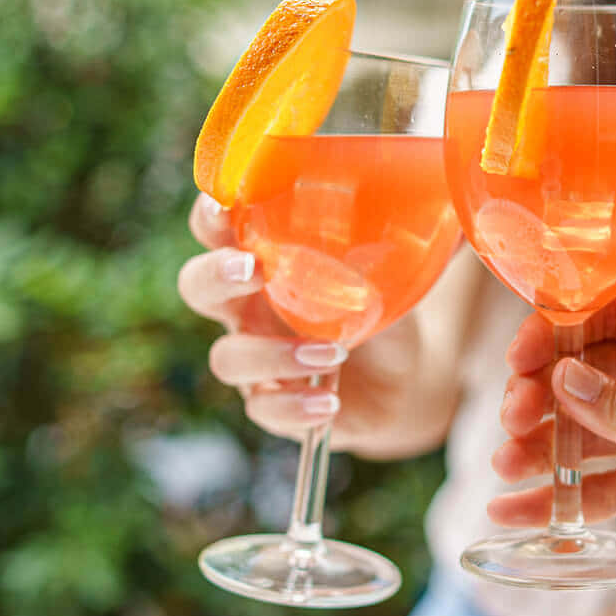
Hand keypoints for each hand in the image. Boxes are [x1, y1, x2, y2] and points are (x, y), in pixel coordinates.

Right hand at [176, 194, 425, 444]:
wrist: (402, 380)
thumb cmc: (383, 312)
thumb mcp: (388, 276)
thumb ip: (383, 252)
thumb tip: (419, 222)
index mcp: (265, 261)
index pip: (218, 231)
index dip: (210, 216)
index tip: (224, 206)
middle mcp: (247, 307)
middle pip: (197, 286)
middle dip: (216, 276)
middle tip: (252, 270)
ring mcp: (254, 357)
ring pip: (228, 357)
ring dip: (274, 354)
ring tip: (334, 354)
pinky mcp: (271, 402)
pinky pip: (264, 409)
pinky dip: (296, 406)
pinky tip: (329, 402)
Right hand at [494, 286, 615, 596]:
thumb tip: (563, 383)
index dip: (562, 332)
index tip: (519, 359)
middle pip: (596, 372)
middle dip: (546, 395)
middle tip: (510, 422)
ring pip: (596, 429)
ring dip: (548, 446)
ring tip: (504, 468)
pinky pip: (613, 484)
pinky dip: (569, 495)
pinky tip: (523, 508)